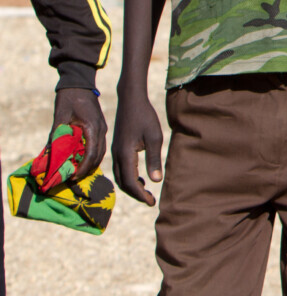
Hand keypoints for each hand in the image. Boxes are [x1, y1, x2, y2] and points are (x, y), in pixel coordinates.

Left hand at [50, 88, 106, 185]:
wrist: (80, 83)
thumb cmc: (69, 98)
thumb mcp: (60, 117)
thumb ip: (56, 136)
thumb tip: (49, 155)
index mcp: (92, 127)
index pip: (91, 153)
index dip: (83, 167)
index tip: (73, 177)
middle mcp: (101, 129)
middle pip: (99, 154)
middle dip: (88, 168)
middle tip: (74, 178)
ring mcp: (102, 127)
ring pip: (101, 151)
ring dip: (91, 163)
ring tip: (79, 172)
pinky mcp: (100, 126)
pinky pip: (99, 145)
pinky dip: (93, 155)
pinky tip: (83, 160)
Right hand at [111, 87, 163, 205]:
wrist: (131, 100)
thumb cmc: (145, 117)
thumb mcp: (154, 137)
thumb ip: (154, 159)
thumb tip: (155, 181)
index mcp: (125, 155)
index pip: (130, 183)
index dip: (141, 195)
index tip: (152, 203)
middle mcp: (117, 156)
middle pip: (123, 183)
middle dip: (136, 194)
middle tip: (150, 200)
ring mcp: (115, 152)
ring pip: (120, 177)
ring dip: (132, 186)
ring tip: (146, 191)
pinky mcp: (117, 148)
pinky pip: (120, 169)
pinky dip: (128, 177)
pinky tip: (141, 177)